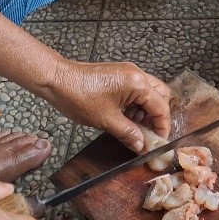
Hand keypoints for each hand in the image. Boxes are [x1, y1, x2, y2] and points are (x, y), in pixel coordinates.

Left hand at [43, 60, 171, 150]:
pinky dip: (136, 105)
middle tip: (149, 134)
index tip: (158, 144)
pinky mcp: (118, 75)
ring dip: (146, 111)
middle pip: (160, 96)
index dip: (162, 127)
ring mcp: (127, 73)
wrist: (56, 80)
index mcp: (137, 83)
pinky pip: (136, 90)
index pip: (161, 107)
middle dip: (157, 116)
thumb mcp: (106, 120)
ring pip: (148, 93)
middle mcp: (137, 74)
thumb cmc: (79, 97)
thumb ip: (129, 133)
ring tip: (136, 128)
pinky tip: (126, 118)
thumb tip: (142, 146)